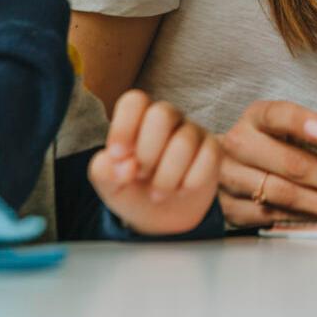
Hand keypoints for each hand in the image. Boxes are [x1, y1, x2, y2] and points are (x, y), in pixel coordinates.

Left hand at [89, 90, 220, 235]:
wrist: (159, 215)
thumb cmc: (131, 188)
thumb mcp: (108, 182)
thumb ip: (104, 170)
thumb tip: (126, 166)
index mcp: (138, 116)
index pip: (134, 101)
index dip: (124, 128)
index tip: (117, 156)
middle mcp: (168, 117)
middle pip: (162, 114)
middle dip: (147, 152)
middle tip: (141, 175)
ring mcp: (192, 131)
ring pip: (184, 142)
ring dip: (166, 177)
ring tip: (157, 193)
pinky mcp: (213, 149)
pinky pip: (208, 158)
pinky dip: (190, 182)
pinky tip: (181, 190)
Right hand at [218, 100, 316, 226]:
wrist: (219, 169)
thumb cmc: (264, 149)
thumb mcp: (283, 134)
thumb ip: (313, 142)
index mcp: (254, 119)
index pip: (277, 115)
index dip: (300, 121)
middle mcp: (237, 145)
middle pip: (290, 163)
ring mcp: (229, 178)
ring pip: (284, 194)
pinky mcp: (229, 208)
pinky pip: (273, 217)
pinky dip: (304, 220)